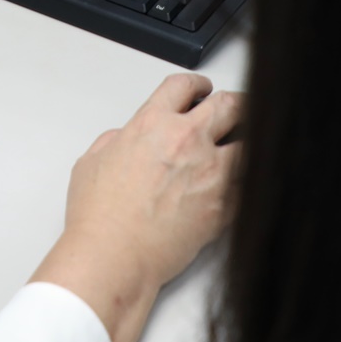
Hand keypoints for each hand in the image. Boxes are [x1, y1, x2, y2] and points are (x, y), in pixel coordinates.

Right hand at [30, 73, 241, 341]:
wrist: (114, 256)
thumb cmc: (98, 217)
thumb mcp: (91, 163)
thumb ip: (115, 141)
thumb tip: (126, 139)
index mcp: (152, 124)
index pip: (184, 86)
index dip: (196, 85)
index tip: (201, 90)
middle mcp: (186, 140)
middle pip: (228, 104)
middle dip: (234, 104)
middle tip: (236, 110)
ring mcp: (210, 171)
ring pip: (249, 141)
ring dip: (247, 141)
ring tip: (246, 146)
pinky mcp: (224, 203)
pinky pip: (249, 181)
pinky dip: (247, 179)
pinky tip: (242, 181)